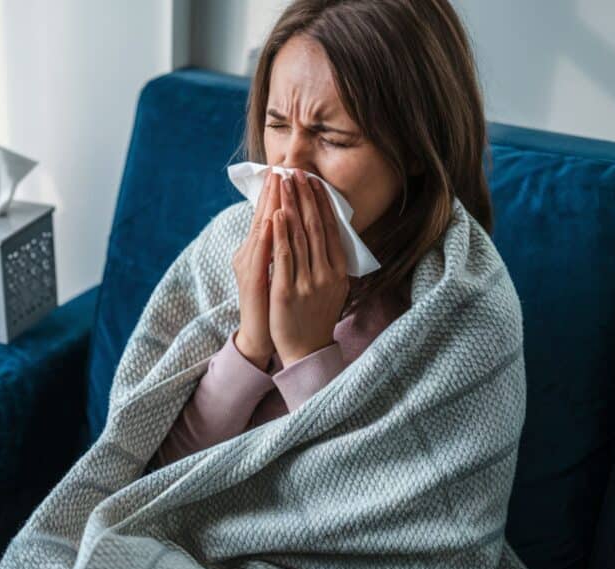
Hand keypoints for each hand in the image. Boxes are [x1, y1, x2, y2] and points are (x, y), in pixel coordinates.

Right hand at [232, 171, 281, 369]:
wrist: (262, 334)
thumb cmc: (272, 303)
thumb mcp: (279, 270)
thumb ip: (284, 249)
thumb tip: (296, 227)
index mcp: (257, 250)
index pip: (268, 216)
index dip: (276, 195)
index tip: (285, 172)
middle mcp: (248, 254)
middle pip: (263, 217)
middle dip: (273, 192)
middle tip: (281, 168)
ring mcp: (248, 267)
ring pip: (260, 230)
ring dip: (269, 205)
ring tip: (277, 184)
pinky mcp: (251, 281)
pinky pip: (260, 255)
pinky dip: (266, 236)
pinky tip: (273, 219)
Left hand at [269, 168, 349, 366]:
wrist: (306, 350)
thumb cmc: (316, 315)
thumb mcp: (333, 287)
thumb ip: (331, 262)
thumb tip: (330, 233)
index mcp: (338, 271)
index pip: (330, 229)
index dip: (322, 204)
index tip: (314, 182)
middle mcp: (326, 274)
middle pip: (315, 227)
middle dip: (306, 197)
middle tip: (298, 172)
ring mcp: (307, 282)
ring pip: (299, 237)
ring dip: (292, 206)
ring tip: (286, 183)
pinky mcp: (287, 291)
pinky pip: (284, 257)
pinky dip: (281, 234)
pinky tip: (277, 215)